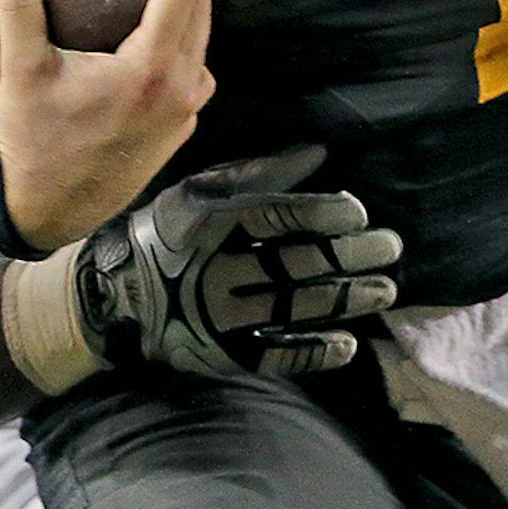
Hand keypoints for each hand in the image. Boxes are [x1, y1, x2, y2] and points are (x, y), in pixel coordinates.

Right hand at [0, 0, 216, 250]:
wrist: (45, 211)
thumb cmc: (34, 142)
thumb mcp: (21, 71)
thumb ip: (20, 6)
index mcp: (150, 69)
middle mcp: (180, 90)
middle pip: (203, 7)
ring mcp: (184, 114)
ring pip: (203, 41)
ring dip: (190, 3)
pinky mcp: (179, 131)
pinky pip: (194, 72)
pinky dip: (184, 42)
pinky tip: (155, 37)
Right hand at [77, 145, 401, 376]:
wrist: (116, 297)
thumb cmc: (168, 232)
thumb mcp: (203, 191)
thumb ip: (262, 173)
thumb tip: (319, 152)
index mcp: (216, 225)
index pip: (277, 218)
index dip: (321, 214)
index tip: (358, 212)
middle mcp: (221, 271)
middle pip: (296, 263)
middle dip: (349, 256)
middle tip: (390, 247)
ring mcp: (223, 317)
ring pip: (294, 307)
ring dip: (344, 300)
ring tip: (384, 290)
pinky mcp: (225, 355)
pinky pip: (276, 356)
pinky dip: (313, 353)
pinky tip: (348, 345)